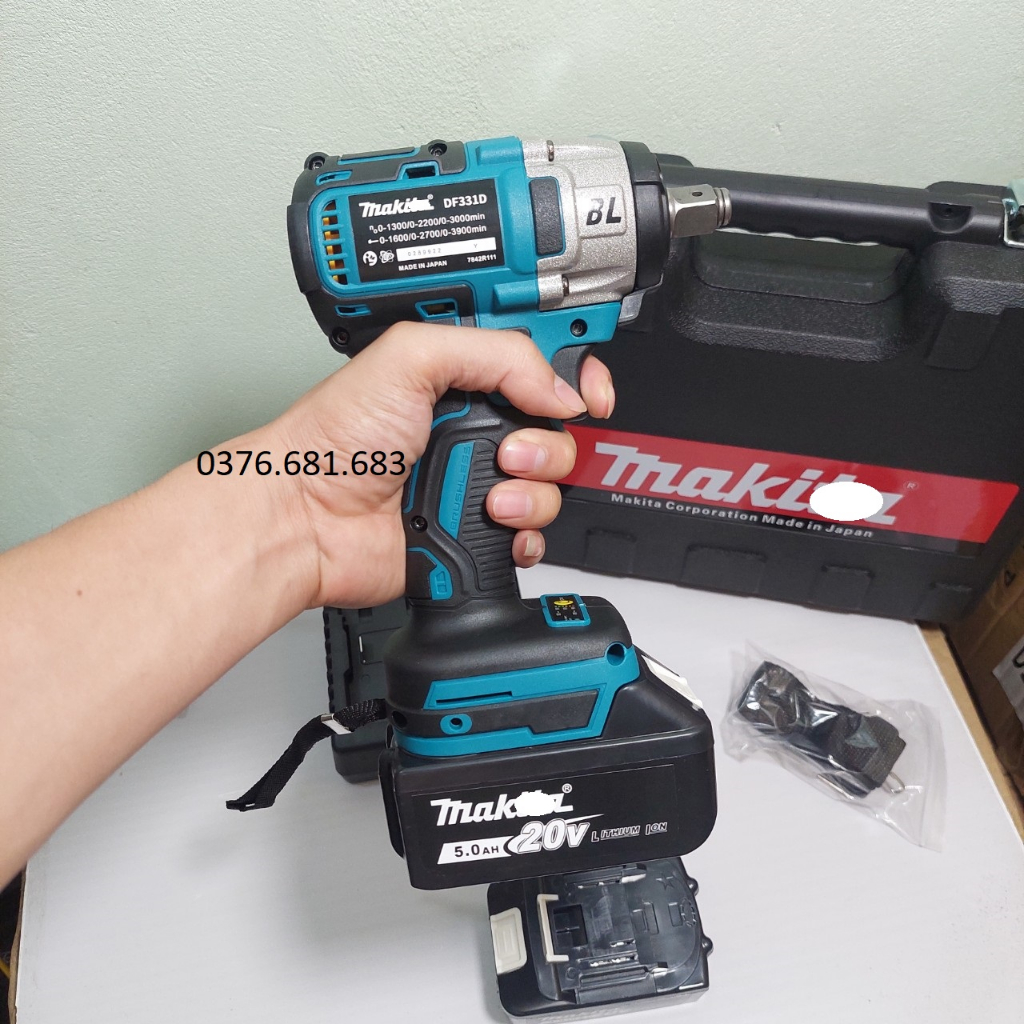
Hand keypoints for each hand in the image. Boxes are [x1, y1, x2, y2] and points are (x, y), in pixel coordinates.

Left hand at [266, 322, 614, 608]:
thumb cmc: (334, 439)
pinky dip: (524, 535)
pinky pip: (532, 536)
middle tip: (506, 450)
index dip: (577, 377)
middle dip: (548, 443)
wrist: (305, 518)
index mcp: (463, 379)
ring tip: (488, 494)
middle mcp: (475, 431)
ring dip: (532, 491)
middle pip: (558, 431)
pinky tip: (491, 525)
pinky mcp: (476, 534)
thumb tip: (559, 389)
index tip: (591, 394)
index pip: (543, 367)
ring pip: (552, 487)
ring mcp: (476, 484)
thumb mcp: (411, 357)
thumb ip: (496, 354)